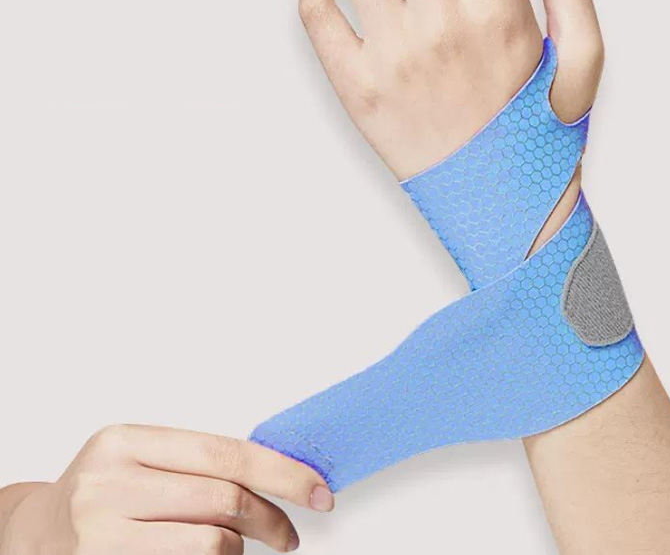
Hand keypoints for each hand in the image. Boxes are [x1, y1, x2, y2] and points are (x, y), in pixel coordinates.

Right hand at [0, 425, 333, 553]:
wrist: (35, 537)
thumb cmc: (102, 494)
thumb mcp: (140, 462)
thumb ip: (196, 463)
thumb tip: (277, 472)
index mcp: (126, 441)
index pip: (224, 452)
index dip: (281, 471)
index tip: (318, 489)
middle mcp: (110, 481)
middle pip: (223, 496)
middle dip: (272, 516)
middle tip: (291, 532)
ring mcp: (102, 530)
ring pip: (212, 539)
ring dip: (242, 547)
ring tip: (244, 547)